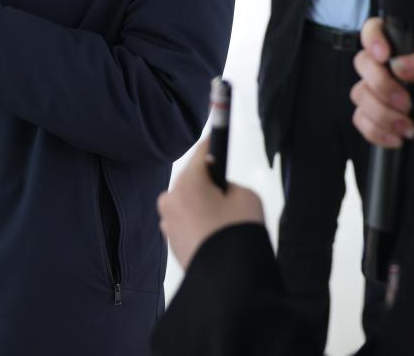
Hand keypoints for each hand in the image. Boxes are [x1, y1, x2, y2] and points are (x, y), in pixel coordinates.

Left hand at [157, 138, 264, 270]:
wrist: (227, 281)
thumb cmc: (238, 234)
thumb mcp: (246, 197)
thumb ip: (230, 183)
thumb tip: (220, 188)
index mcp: (186, 183)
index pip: (202, 153)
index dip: (214, 142)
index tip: (218, 131)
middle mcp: (170, 199)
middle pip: (192, 178)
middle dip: (208, 182)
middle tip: (230, 194)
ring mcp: (167, 221)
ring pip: (187, 200)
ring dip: (201, 202)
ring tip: (223, 220)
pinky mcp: (170, 240)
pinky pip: (185, 220)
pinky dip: (197, 220)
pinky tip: (214, 233)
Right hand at [350, 16, 413, 147]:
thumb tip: (400, 65)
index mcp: (400, 49)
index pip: (373, 29)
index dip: (372, 38)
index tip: (384, 56)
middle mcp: (384, 68)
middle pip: (362, 63)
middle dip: (382, 85)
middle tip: (406, 102)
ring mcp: (376, 92)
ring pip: (360, 94)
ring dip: (382, 113)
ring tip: (407, 126)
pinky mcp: (373, 116)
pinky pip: (361, 120)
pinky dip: (377, 131)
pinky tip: (396, 137)